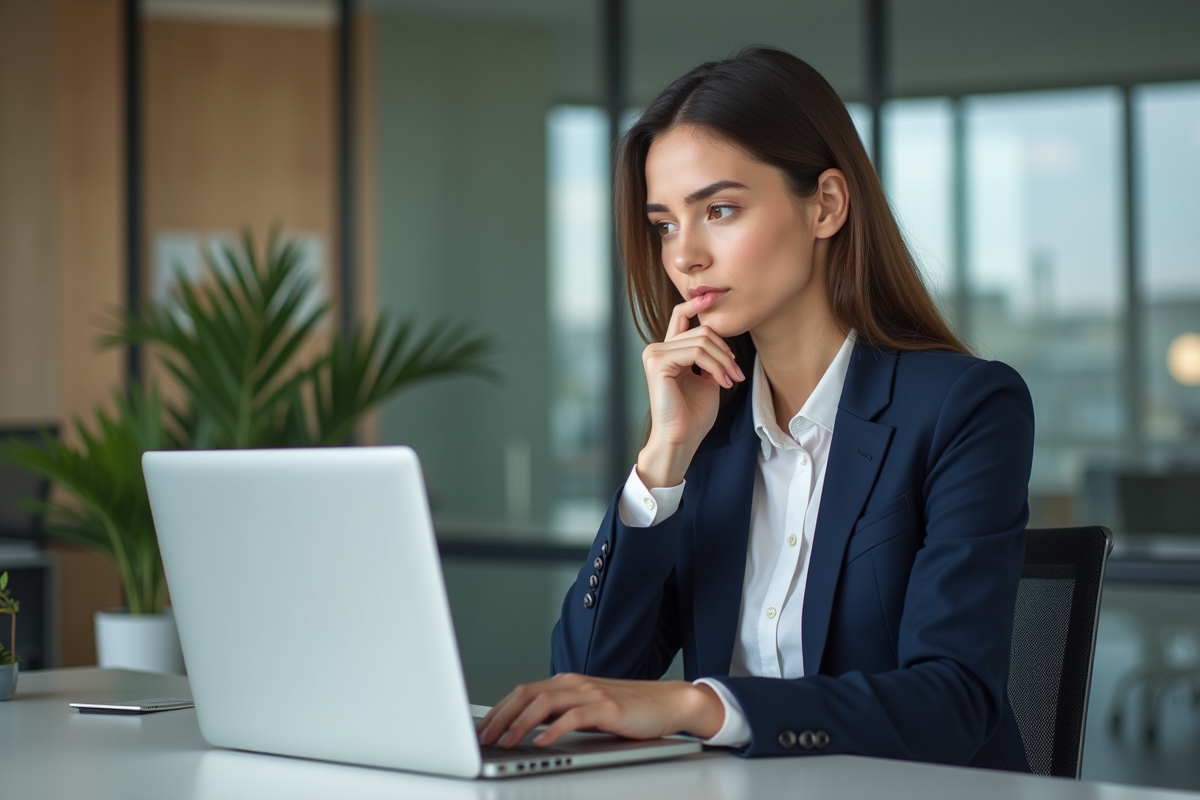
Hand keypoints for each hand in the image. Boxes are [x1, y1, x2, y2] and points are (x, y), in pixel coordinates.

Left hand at [476, 673, 724, 747]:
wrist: (668, 703)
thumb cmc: (629, 710)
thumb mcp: (589, 710)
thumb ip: (561, 714)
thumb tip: (529, 729)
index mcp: (567, 683)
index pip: (523, 692)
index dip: (498, 710)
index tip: (481, 729)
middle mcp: (575, 683)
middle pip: (526, 694)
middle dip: (499, 717)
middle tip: (483, 738)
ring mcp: (590, 693)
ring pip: (544, 703)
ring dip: (520, 724)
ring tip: (506, 742)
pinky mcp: (607, 708)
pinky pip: (573, 717)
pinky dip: (554, 730)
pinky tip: (542, 743)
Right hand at [637, 300, 745, 487]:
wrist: (683, 438)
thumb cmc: (694, 414)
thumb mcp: (707, 378)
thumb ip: (709, 356)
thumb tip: (721, 339)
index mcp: (667, 350)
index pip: (681, 315)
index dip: (698, 304)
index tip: (716, 298)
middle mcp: (657, 349)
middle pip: (701, 331)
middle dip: (725, 351)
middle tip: (737, 374)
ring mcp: (654, 354)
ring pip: (702, 341)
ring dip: (723, 361)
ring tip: (731, 380)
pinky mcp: (658, 363)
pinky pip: (696, 353)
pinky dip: (714, 366)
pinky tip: (721, 382)